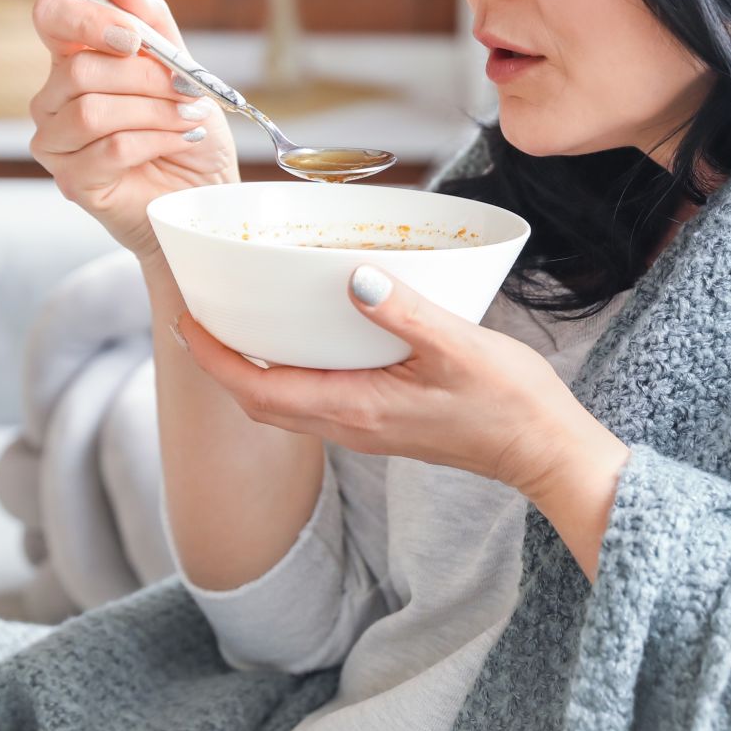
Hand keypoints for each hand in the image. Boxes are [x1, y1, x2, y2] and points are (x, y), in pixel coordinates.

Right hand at [29, 0, 236, 262]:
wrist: (207, 192)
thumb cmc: (190, 129)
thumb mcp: (182, 66)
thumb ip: (150, 20)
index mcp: (76, 57)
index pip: (51, 16)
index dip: (86, 19)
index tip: (134, 37)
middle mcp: (54, 97)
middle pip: (80, 70)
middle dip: (147, 79)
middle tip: (187, 91)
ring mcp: (56, 141)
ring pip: (91, 111)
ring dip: (155, 113)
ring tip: (189, 119)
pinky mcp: (71, 181)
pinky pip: (107, 149)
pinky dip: (155, 141)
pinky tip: (179, 142)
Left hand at [170, 265, 629, 579]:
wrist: (545, 452)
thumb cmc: (509, 404)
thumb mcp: (459, 347)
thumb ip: (405, 311)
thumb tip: (354, 278)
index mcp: (355, 408)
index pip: (257, 389)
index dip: (213, 357)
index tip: (185, 320)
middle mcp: (350, 425)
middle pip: (259, 401)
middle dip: (220, 361)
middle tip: (198, 314)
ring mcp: (364, 428)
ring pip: (284, 402)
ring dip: (252, 367)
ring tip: (238, 321)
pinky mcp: (382, 422)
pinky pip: (315, 399)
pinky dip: (290, 370)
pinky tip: (304, 337)